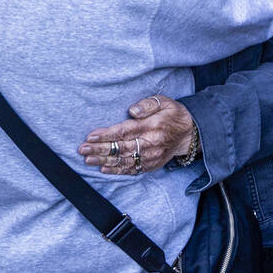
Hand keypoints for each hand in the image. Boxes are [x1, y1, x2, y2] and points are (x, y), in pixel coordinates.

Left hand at [79, 95, 194, 174]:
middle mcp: (150, 144)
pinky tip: (104, 169)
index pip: (125, 131)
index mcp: (151, 126)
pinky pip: (132, 169)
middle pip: (121, 148)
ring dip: (104, 161)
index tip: (90, 136)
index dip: (106, 135)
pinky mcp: (151, 165)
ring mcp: (151, 157)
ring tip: (88, 160)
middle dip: (99, 149)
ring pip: (124, 161)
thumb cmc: (173, 115)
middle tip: (82, 150)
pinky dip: (117, 170)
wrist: (190, 134)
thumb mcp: (164, 102)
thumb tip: (132, 110)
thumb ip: (148, 104)